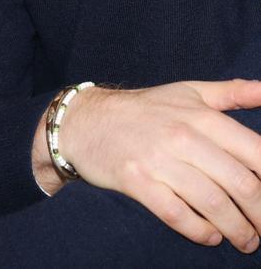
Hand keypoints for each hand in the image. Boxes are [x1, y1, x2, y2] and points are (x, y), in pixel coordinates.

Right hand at [35, 79, 260, 252]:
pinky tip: (210, 236)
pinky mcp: (137, 181)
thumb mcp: (188, 92)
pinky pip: (178, 215)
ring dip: (238, 230)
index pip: (255, 153)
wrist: (87, 120)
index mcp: (201, 115)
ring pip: (214, 204)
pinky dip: (201, 232)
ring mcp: (159, 159)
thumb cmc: (144, 108)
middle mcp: (183, 136)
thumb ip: (231, 92)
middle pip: (241, 184)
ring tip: (246, 240)